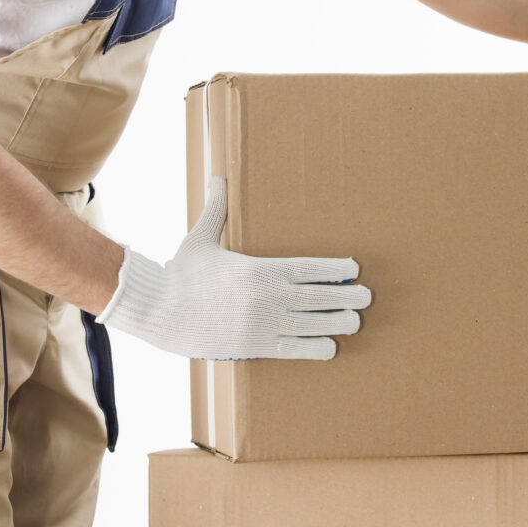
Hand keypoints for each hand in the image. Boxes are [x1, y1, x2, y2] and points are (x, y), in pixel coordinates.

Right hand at [96, 176, 371, 359]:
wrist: (160, 311)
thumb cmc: (181, 275)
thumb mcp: (200, 238)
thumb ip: (216, 209)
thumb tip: (217, 177)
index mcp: (261, 268)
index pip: (311, 267)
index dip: (337, 269)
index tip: (355, 269)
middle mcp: (269, 297)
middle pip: (320, 297)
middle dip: (348, 297)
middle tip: (367, 297)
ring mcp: (264, 323)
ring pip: (314, 325)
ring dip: (339, 323)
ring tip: (355, 322)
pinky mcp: (255, 346)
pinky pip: (294, 349)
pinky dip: (315, 348)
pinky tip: (330, 348)